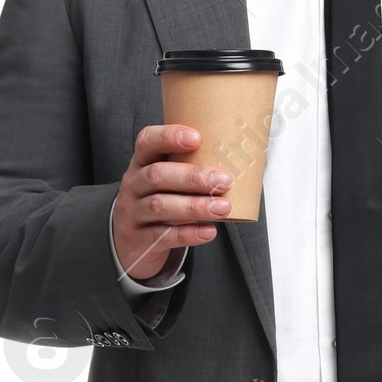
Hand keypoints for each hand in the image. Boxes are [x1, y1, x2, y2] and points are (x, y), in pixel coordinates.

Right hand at [112, 124, 230, 281]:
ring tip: (223, 208)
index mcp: (141, 164)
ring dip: (194, 206)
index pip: (147, 142)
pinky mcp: (139, 240)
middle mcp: (134, 185)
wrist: (129, 244)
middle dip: (192, 177)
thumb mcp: (165, 183)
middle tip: (223, 180)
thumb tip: (251, 158)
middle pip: (156, 175)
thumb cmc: (159, 204)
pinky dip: (188, 234)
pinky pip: (163, 236)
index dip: (168, 137)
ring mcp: (133, 213)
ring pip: (160, 206)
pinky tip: (209, 232)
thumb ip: (193, 169)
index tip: (196, 137)